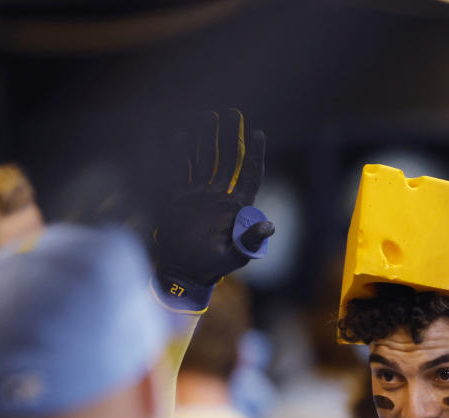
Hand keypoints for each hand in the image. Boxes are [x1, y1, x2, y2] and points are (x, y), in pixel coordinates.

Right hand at [155, 109, 272, 310]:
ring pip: (204, 160)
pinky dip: (179, 154)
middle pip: (226, 160)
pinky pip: (179, 171)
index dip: (254, 154)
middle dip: (229, 137)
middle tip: (231, 113)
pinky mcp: (178, 198)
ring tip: (206, 116)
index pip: (249, 174)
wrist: (184, 272)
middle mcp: (219, 196)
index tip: (258, 132)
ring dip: (205, 139)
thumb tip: (269, 226)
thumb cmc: (214, 266)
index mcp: (238, 207)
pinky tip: (180, 135)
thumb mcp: (237, 256)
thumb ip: (250, 240)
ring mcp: (198, 195)